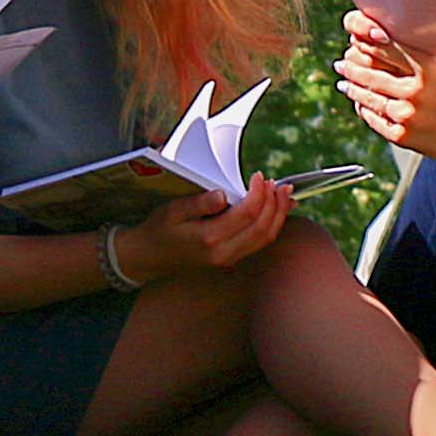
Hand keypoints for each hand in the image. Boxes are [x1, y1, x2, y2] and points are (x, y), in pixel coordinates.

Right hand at [117, 180, 291, 278]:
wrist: (151, 257)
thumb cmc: (160, 229)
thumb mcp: (172, 211)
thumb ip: (198, 203)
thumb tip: (222, 194)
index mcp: (209, 238)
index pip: (246, 213)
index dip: (258, 192)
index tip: (258, 175)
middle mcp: (224, 253)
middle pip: (262, 228)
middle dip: (275, 203)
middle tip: (278, 183)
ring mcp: (229, 259)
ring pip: (266, 239)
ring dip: (279, 214)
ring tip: (284, 193)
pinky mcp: (232, 259)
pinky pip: (260, 243)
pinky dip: (273, 225)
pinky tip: (277, 210)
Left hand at [333, 10, 435, 166]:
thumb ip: (416, 53)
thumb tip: (381, 37)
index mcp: (427, 68)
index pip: (386, 47)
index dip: (366, 42)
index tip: (355, 40)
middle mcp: (415, 91)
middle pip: (371, 74)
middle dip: (351, 68)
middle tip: (341, 63)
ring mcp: (407, 115)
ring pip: (368, 98)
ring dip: (352, 88)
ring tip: (344, 82)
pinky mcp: (402, 135)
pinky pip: (374, 119)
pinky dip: (363, 109)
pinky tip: (359, 103)